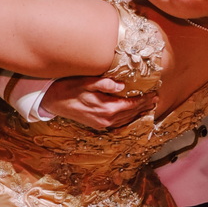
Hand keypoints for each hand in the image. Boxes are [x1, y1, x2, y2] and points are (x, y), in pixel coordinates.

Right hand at [40, 75, 155, 129]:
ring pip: (125, 119)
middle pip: (131, 113)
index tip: (153, 93)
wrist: (52, 101)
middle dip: (144, 106)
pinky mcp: (97, 124)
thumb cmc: (68, 88)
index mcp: (106, 108)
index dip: (144, 99)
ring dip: (137, 113)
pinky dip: (127, 118)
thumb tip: (121, 85)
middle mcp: (106, 119)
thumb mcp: (86, 82)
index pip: (131, 105)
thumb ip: (104, 84)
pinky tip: (131, 114)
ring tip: (147, 106)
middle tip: (155, 100)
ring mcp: (101, 123)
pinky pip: (118, 123)